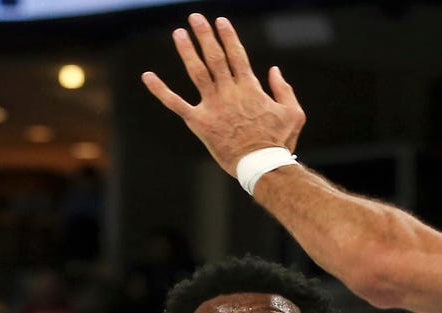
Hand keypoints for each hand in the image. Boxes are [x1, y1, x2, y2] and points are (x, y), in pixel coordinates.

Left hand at [143, 14, 305, 176]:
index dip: (228, 36)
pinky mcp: (199, 122)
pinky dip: (160, 90)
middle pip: (215, 57)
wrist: (261, 165)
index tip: (220, 21)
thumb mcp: (293, 113)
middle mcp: (229, 92)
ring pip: (197, 72)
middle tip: (195, 18)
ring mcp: (213, 106)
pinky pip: (176, 104)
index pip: (237, 55)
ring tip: (179, 33)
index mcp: (251, 88)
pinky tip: (147, 76)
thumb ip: (284, 89)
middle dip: (205, 35)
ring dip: (187, 51)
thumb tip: (274, 70)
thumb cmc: (279, 141)